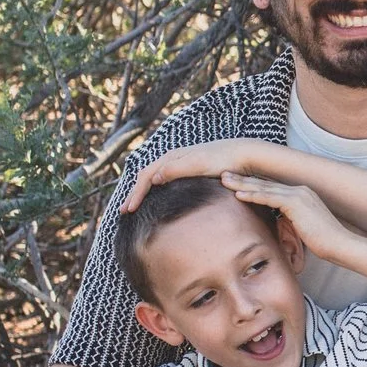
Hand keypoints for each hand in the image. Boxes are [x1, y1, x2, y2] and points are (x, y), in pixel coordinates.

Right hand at [123, 141, 262, 211]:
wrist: (243, 155)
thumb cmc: (222, 161)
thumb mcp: (198, 164)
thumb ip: (176, 169)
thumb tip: (152, 178)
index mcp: (171, 157)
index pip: (146, 177)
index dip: (136, 194)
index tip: (128, 211)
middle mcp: (173, 158)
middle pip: (146, 176)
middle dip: (134, 194)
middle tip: (123, 211)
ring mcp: (180, 164)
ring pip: (153, 178)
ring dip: (142, 192)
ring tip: (134, 207)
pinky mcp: (188, 170)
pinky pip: (163, 180)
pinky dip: (154, 190)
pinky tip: (156, 200)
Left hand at [223, 175, 351, 259]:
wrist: (340, 244)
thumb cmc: (324, 242)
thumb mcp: (303, 229)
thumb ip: (290, 222)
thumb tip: (278, 225)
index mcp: (302, 195)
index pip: (271, 188)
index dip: (252, 185)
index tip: (235, 184)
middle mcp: (300, 190)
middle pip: (265, 183)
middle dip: (243, 179)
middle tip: (223, 175)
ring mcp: (299, 194)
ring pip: (264, 187)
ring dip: (242, 184)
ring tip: (224, 180)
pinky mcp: (296, 202)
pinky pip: (269, 197)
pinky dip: (253, 195)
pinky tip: (238, 195)